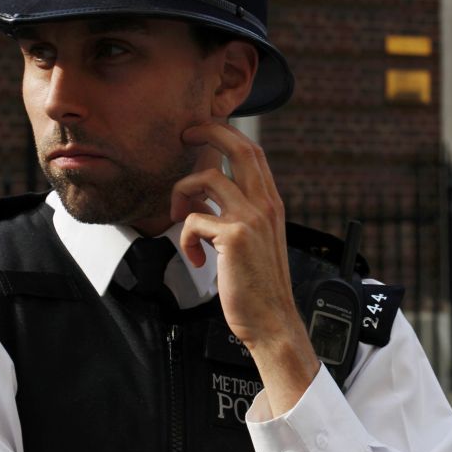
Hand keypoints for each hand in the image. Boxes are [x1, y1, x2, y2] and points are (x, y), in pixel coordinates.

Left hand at [172, 122, 317, 413]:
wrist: (272, 320)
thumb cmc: (259, 285)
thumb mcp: (257, 240)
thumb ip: (239, 214)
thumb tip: (207, 198)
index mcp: (271, 203)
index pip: (252, 151)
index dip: (226, 133)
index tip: (203, 131)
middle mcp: (265, 204)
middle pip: (239, 147)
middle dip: (208, 131)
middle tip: (185, 134)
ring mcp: (251, 218)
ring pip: (207, 178)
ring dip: (182, 193)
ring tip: (179, 216)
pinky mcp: (233, 237)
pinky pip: (193, 220)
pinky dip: (185, 238)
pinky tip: (197, 258)